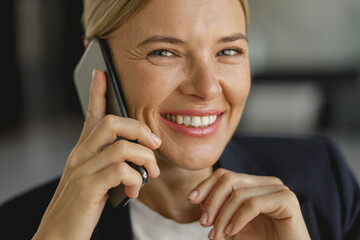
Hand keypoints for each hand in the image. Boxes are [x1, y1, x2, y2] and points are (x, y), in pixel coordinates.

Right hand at [33, 70, 160, 239]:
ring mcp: (84, 170)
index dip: (97, 93)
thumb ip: (111, 163)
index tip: (101, 74)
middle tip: (155, 144)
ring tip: (151, 173)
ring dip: (145, 159)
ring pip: (122, 147)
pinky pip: (121, 171)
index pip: (92, 115)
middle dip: (141, 130)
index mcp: (83, 151)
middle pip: (113, 124)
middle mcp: (81, 155)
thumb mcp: (95, 178)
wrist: (60, 233)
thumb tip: (138, 156)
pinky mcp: (89, 187)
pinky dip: (135, 179)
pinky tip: (134, 191)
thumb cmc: (82, 205)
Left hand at [188, 168, 309, 239]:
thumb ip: (218, 210)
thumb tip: (197, 198)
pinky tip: (232, 233)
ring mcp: (278, 189)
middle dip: (212, 201)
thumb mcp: (232, 224)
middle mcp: (266, 182)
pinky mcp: (287, 200)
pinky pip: (253, 204)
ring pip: (239, 194)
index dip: (205, 185)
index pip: (224, 175)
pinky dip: (237, 219)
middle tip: (205, 224)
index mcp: (254, 184)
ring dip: (222, 217)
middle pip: (229, 180)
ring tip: (217, 235)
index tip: (191, 200)